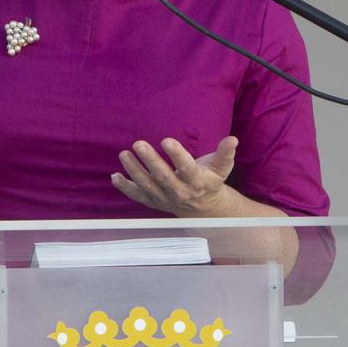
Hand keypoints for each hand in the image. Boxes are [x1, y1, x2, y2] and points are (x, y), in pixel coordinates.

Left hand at [113, 136, 239, 216]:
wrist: (202, 207)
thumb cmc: (209, 179)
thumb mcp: (221, 167)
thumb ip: (225, 153)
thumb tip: (232, 139)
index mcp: (196, 182)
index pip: (186, 169)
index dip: (177, 155)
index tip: (166, 140)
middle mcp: (179, 193)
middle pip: (163, 178)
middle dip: (150, 161)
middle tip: (138, 143)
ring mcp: (164, 199)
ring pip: (147, 186)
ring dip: (134, 171)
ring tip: (124, 154)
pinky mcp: (152, 202)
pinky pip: (137, 196)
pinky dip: (125, 188)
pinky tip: (115, 176)